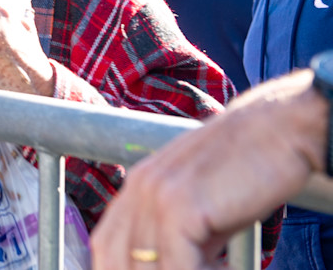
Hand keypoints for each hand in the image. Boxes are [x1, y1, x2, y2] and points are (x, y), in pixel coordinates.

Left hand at [91, 69, 324, 268]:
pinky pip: (175, 267)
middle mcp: (137, 188)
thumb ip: (177, 240)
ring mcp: (156, 194)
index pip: (104, 246)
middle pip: (115, 259)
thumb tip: (169, 269)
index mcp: (136, 186)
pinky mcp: (180, 205)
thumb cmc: (249, 170)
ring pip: (143, 268)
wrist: (279, 130)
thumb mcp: (201, 209)